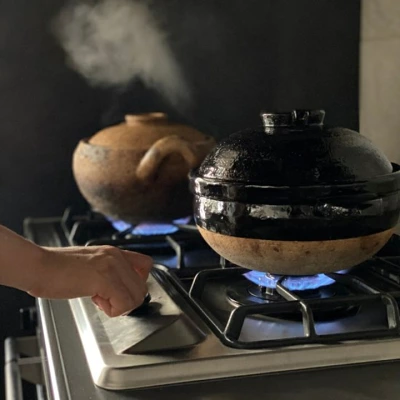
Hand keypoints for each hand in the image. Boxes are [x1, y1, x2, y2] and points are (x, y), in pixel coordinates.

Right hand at [28, 246, 152, 316]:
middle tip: (106, 299)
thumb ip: (107, 272)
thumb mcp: (90, 264)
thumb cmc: (56, 269)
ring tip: (99, 299)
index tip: (120, 291)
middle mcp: (116, 256)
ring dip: (120, 305)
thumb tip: (118, 289)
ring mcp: (112, 266)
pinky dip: (113, 310)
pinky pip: (124, 303)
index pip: (145, 266)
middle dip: (127, 300)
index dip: (136, 284)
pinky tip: (95, 301)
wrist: (38, 266)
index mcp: (113, 252)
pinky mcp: (105, 278)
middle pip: (142, 286)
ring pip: (137, 296)